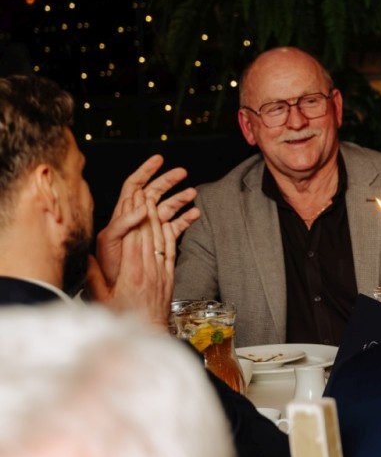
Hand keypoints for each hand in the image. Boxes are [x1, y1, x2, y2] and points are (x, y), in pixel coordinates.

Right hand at [94, 188, 176, 327]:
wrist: (150, 334)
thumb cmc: (122, 320)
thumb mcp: (103, 301)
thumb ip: (95, 279)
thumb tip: (86, 258)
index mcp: (132, 275)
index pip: (134, 240)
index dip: (134, 219)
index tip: (133, 201)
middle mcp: (149, 271)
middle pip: (148, 235)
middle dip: (146, 211)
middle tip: (144, 191)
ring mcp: (161, 273)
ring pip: (161, 240)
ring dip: (159, 219)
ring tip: (157, 199)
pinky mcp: (169, 277)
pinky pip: (171, 251)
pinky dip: (170, 234)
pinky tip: (170, 221)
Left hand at [95, 155, 198, 286]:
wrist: (118, 296)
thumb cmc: (108, 272)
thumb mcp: (111, 244)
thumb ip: (124, 223)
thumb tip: (140, 205)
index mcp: (120, 219)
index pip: (132, 187)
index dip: (145, 171)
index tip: (158, 160)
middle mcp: (135, 222)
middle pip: (152, 194)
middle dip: (167, 181)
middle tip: (182, 172)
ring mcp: (147, 232)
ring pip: (165, 209)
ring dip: (179, 199)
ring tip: (193, 193)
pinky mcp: (158, 243)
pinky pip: (173, 227)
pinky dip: (184, 220)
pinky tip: (195, 215)